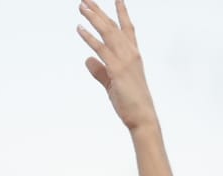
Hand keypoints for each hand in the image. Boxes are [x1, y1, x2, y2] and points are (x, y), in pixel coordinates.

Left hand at [78, 0, 158, 131]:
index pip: (127, 28)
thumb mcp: (112, 83)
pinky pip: (101, 49)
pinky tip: (80, 28)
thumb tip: (87, 59)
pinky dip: (90, 38)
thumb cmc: (130, 102)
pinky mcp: (117, 69)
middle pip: (113, 26)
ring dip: (93, 18)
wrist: (142, 117)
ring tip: (81, 6)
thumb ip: (99, 70)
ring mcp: (125, 59)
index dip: (121, 12)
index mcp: (133, 54)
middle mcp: (131, 53)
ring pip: (107, 32)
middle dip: (98, 11)